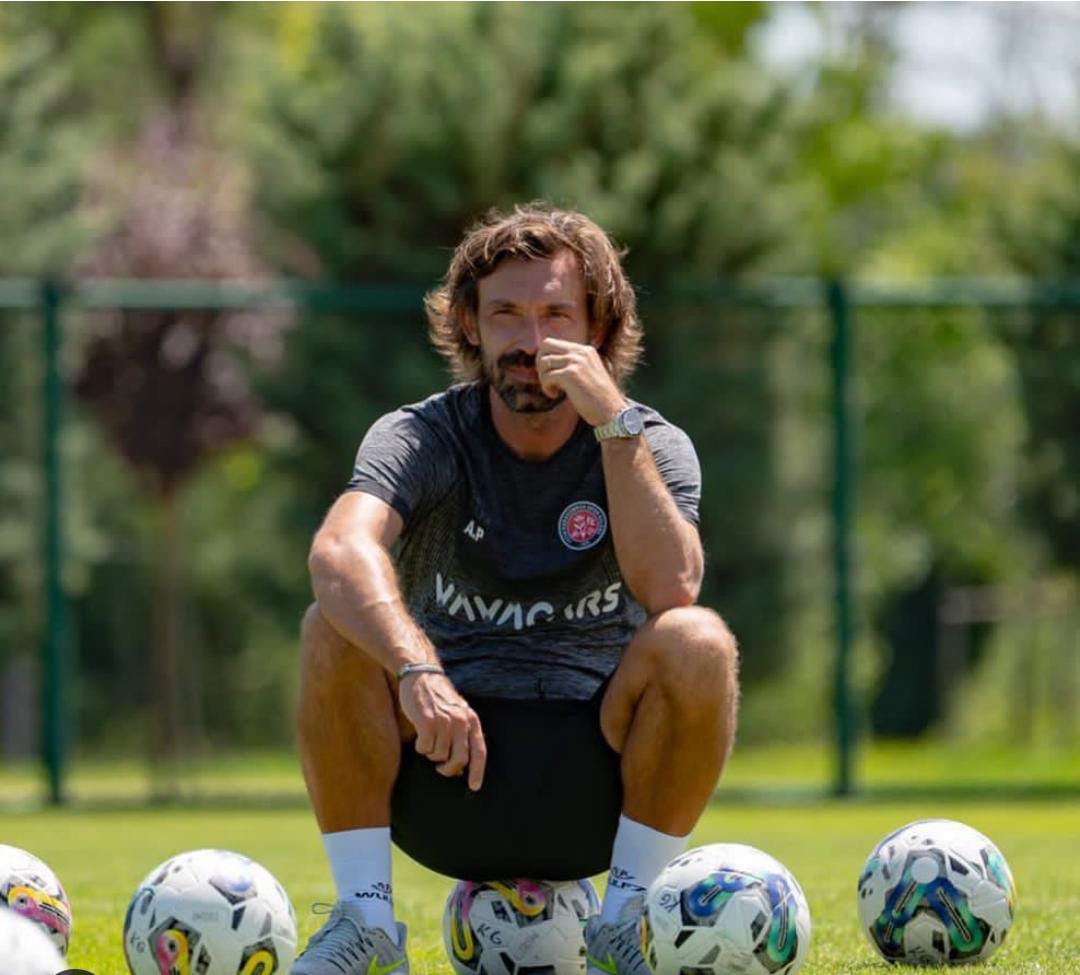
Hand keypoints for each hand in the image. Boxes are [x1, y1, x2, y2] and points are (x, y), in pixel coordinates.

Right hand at [398, 672, 486, 789]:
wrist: (421, 675)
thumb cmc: (437, 697)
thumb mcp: (457, 712)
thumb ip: (461, 734)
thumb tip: (461, 766)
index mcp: (471, 720)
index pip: (479, 752)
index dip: (478, 772)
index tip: (474, 787)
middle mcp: (461, 721)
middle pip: (459, 760)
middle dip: (448, 769)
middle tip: (440, 768)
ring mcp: (445, 722)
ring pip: (439, 755)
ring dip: (431, 752)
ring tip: (428, 738)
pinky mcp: (427, 722)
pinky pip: (424, 749)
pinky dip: (420, 747)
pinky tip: (419, 735)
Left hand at [536, 338, 625, 426]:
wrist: (612, 411)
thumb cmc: (598, 398)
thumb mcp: (588, 373)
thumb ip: (572, 364)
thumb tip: (547, 363)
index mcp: (585, 350)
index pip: (553, 343)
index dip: (545, 358)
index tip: (549, 374)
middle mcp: (580, 352)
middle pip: (545, 345)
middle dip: (540, 363)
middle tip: (547, 379)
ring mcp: (576, 362)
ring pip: (544, 362)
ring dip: (543, 378)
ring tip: (554, 390)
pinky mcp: (571, 375)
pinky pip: (547, 377)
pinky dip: (546, 388)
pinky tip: (555, 395)